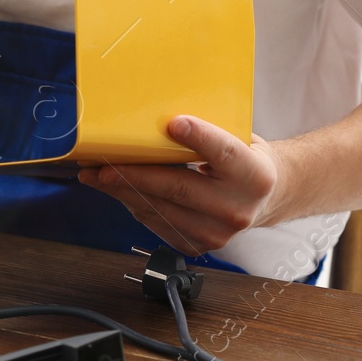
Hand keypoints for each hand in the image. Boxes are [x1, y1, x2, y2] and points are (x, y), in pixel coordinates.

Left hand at [76, 115, 283, 255]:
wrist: (263, 197)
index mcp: (254, 175)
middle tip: (104, 164)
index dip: (199, 137)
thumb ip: (210, 130)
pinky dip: (134, 204)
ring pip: (160, 210)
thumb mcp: (238, 137)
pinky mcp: (197, 245)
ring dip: (123, 192)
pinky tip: (119, 190)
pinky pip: (156, 223)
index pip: (224, 153)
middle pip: (179, 188)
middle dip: (136, 175)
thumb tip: (162, 115)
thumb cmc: (242, 159)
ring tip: (97, 175)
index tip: (174, 123)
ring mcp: (217, 233)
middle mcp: (237, 208)